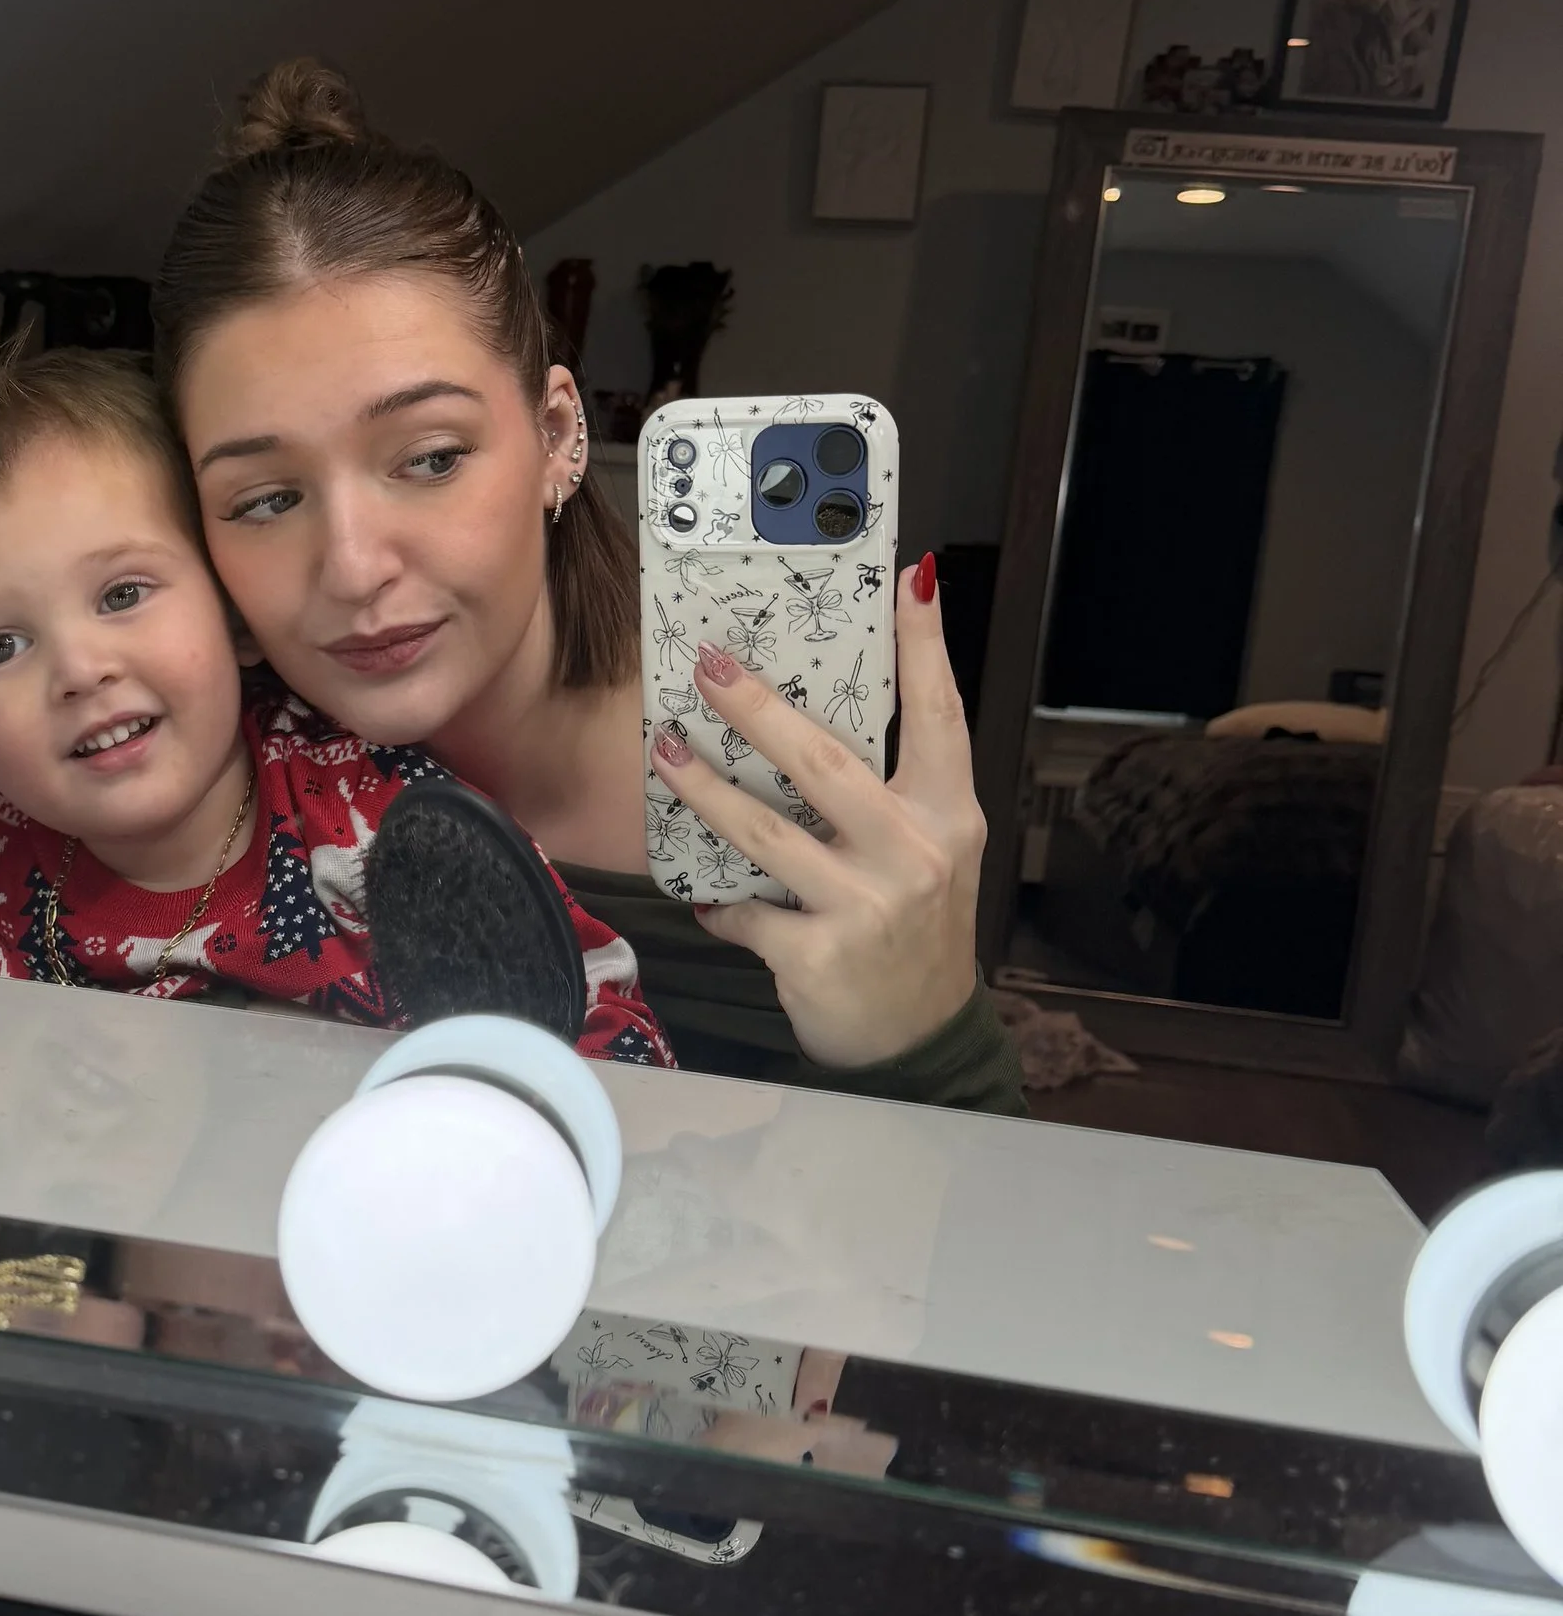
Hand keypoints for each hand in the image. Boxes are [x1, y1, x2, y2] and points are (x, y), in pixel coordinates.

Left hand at [648, 551, 982, 1071]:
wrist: (919, 1038)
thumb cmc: (915, 932)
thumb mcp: (930, 854)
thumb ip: (891, 793)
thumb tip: (809, 721)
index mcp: (950, 815)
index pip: (940, 713)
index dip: (925, 644)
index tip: (910, 577)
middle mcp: (916, 852)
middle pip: (823, 761)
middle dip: (757, 707)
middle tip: (709, 663)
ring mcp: (866, 904)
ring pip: (764, 831)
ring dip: (703, 787)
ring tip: (666, 750)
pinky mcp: (817, 954)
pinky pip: (745, 910)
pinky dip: (719, 903)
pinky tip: (704, 894)